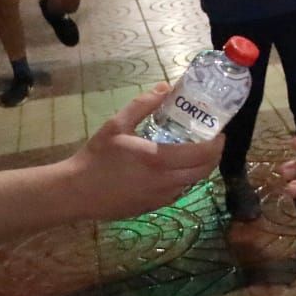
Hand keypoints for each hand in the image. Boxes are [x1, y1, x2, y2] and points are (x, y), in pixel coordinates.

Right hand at [64, 85, 223, 220]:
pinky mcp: (152, 207)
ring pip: (192, 183)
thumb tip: (166, 88)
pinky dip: (183, 180)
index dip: (217, 143)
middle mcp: (165, 182)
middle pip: (204, 171)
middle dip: (214, 156)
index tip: (220, 132)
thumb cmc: (96, 157)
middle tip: (212, 141)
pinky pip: (177, 193)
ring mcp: (160, 198)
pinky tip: (173, 168)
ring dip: (199, 168)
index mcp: (158, 159)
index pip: (202, 154)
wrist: (75, 192)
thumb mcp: (117, 124)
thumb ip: (143, 105)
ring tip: (194, 151)